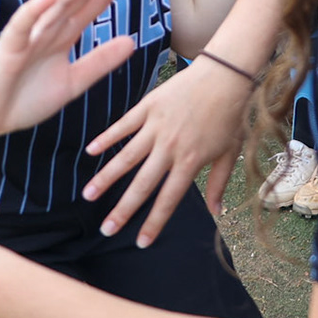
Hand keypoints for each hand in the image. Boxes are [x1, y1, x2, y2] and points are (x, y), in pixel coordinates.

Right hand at [0, 0, 147, 139]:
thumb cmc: (23, 98)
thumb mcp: (72, 82)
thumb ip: (99, 62)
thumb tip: (131, 41)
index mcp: (63, 33)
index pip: (94, 0)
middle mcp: (49, 27)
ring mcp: (29, 34)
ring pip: (57, 3)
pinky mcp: (8, 47)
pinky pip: (23, 24)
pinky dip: (37, 9)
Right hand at [81, 56, 248, 245]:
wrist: (224, 75)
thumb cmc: (230, 115)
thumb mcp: (229, 152)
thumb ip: (218, 183)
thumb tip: (216, 213)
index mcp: (190, 161)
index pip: (168, 199)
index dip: (154, 222)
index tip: (141, 242)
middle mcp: (170, 147)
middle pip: (142, 184)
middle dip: (123, 209)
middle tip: (106, 229)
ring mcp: (156, 126)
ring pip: (126, 157)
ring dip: (106, 177)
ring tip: (88, 195)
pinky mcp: (148, 107)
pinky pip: (123, 125)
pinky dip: (107, 137)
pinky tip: (91, 151)